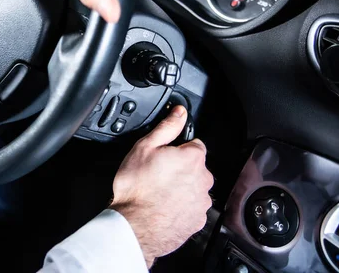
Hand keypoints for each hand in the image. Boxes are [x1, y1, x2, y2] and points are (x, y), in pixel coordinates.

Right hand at [110, 106, 213, 267]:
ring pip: (194, 188)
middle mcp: (203, 180)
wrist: (135, 227)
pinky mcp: (197, 221)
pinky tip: (163, 207)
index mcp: (193, 158)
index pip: (195, 144)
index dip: (178, 148)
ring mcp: (201, 202)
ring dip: (182, 188)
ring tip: (158, 192)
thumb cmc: (137, 189)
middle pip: (196, 168)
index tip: (165, 155)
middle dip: (181, 169)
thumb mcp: (145, 147)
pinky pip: (191, 208)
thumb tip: (179, 112)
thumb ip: (167, 127)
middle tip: (158, 174)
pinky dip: (181, 207)